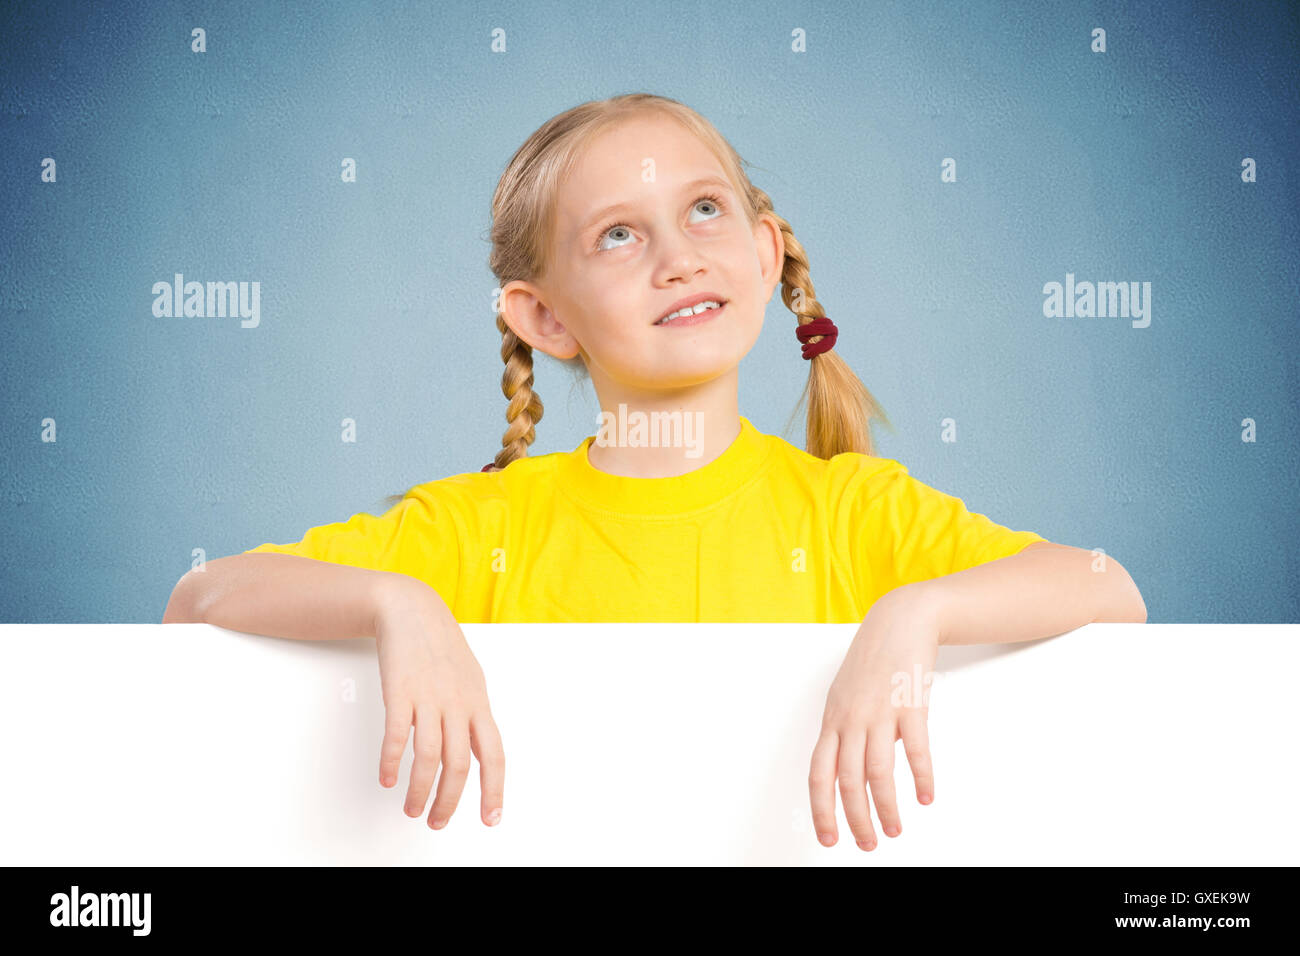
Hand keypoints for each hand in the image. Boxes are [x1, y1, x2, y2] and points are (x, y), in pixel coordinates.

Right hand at [373, 577, 504, 829]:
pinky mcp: (400, 692)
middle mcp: (457, 704)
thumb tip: (480, 752)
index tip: (491, 819)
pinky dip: (392, 762)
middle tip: (437, 822)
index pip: (494, 756)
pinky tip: (387, 779)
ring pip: (429, 757)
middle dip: (448, 801)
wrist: (411, 610)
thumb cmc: (440, 647)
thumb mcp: (470, 681)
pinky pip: (397, 736)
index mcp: (478, 704)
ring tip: (411, 808)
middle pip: (459, 765)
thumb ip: (474, 716)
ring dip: (420, 791)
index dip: (494, 790)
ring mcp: (429, 698)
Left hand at [809, 584, 941, 849]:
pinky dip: (921, 777)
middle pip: (846, 779)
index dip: (822, 809)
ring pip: (877, 771)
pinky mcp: (910, 704)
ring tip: (895, 830)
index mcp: (833, 719)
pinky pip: (915, 748)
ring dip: (885, 807)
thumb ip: (848, 731)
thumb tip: (857, 768)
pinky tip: (926, 796)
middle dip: (855, 818)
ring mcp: (879, 711)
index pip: (819, 773)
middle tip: (867, 844)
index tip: (828, 837)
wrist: (899, 620)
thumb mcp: (847, 696)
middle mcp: (851, 718)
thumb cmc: (874, 660)